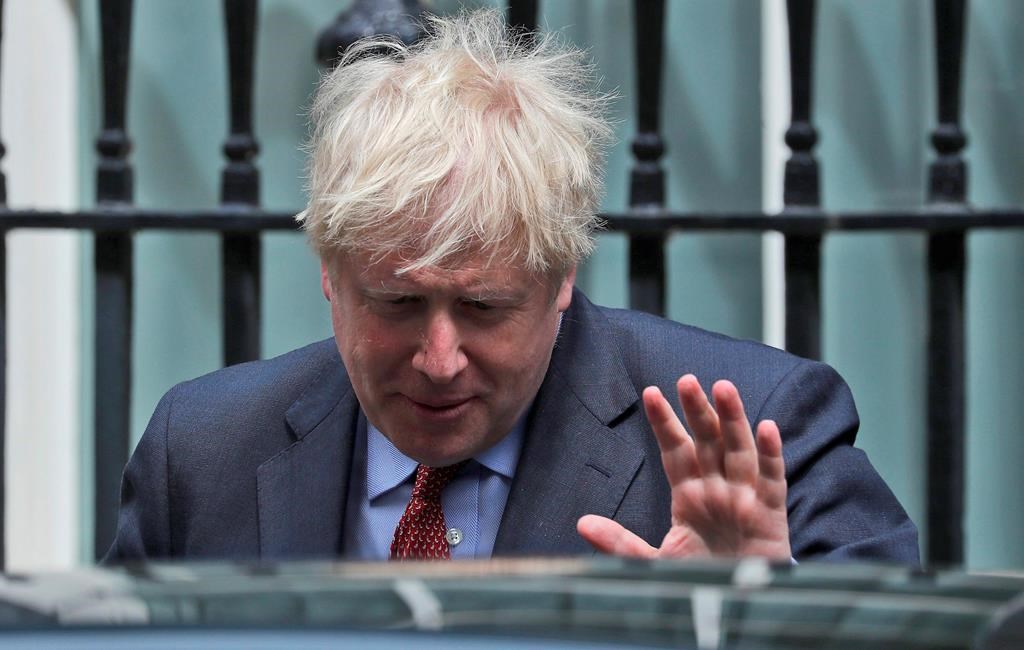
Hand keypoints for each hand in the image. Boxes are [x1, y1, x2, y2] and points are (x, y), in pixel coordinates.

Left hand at [577, 374, 790, 559]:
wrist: (736, 605)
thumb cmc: (701, 578)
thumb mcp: (654, 561)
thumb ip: (620, 543)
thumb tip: (581, 524)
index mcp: (689, 494)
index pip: (675, 449)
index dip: (663, 422)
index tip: (649, 392)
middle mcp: (716, 488)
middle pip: (707, 440)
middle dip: (697, 410)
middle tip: (686, 380)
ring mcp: (744, 497)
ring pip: (738, 449)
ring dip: (733, 419)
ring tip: (723, 388)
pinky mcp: (769, 513)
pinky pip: (772, 478)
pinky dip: (770, 453)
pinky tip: (766, 427)